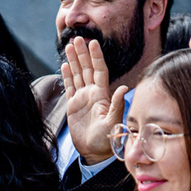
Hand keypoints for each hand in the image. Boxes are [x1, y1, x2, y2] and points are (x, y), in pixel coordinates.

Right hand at [62, 37, 127, 165]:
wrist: (94, 153)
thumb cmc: (106, 141)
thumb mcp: (113, 123)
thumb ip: (117, 106)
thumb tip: (124, 89)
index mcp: (102, 95)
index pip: (99, 71)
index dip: (96, 56)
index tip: (93, 43)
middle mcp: (93, 94)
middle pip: (87, 68)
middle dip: (82, 53)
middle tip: (77, 38)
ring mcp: (82, 99)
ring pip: (78, 74)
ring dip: (74, 60)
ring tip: (69, 45)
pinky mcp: (73, 106)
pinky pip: (70, 86)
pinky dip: (67, 75)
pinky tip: (65, 65)